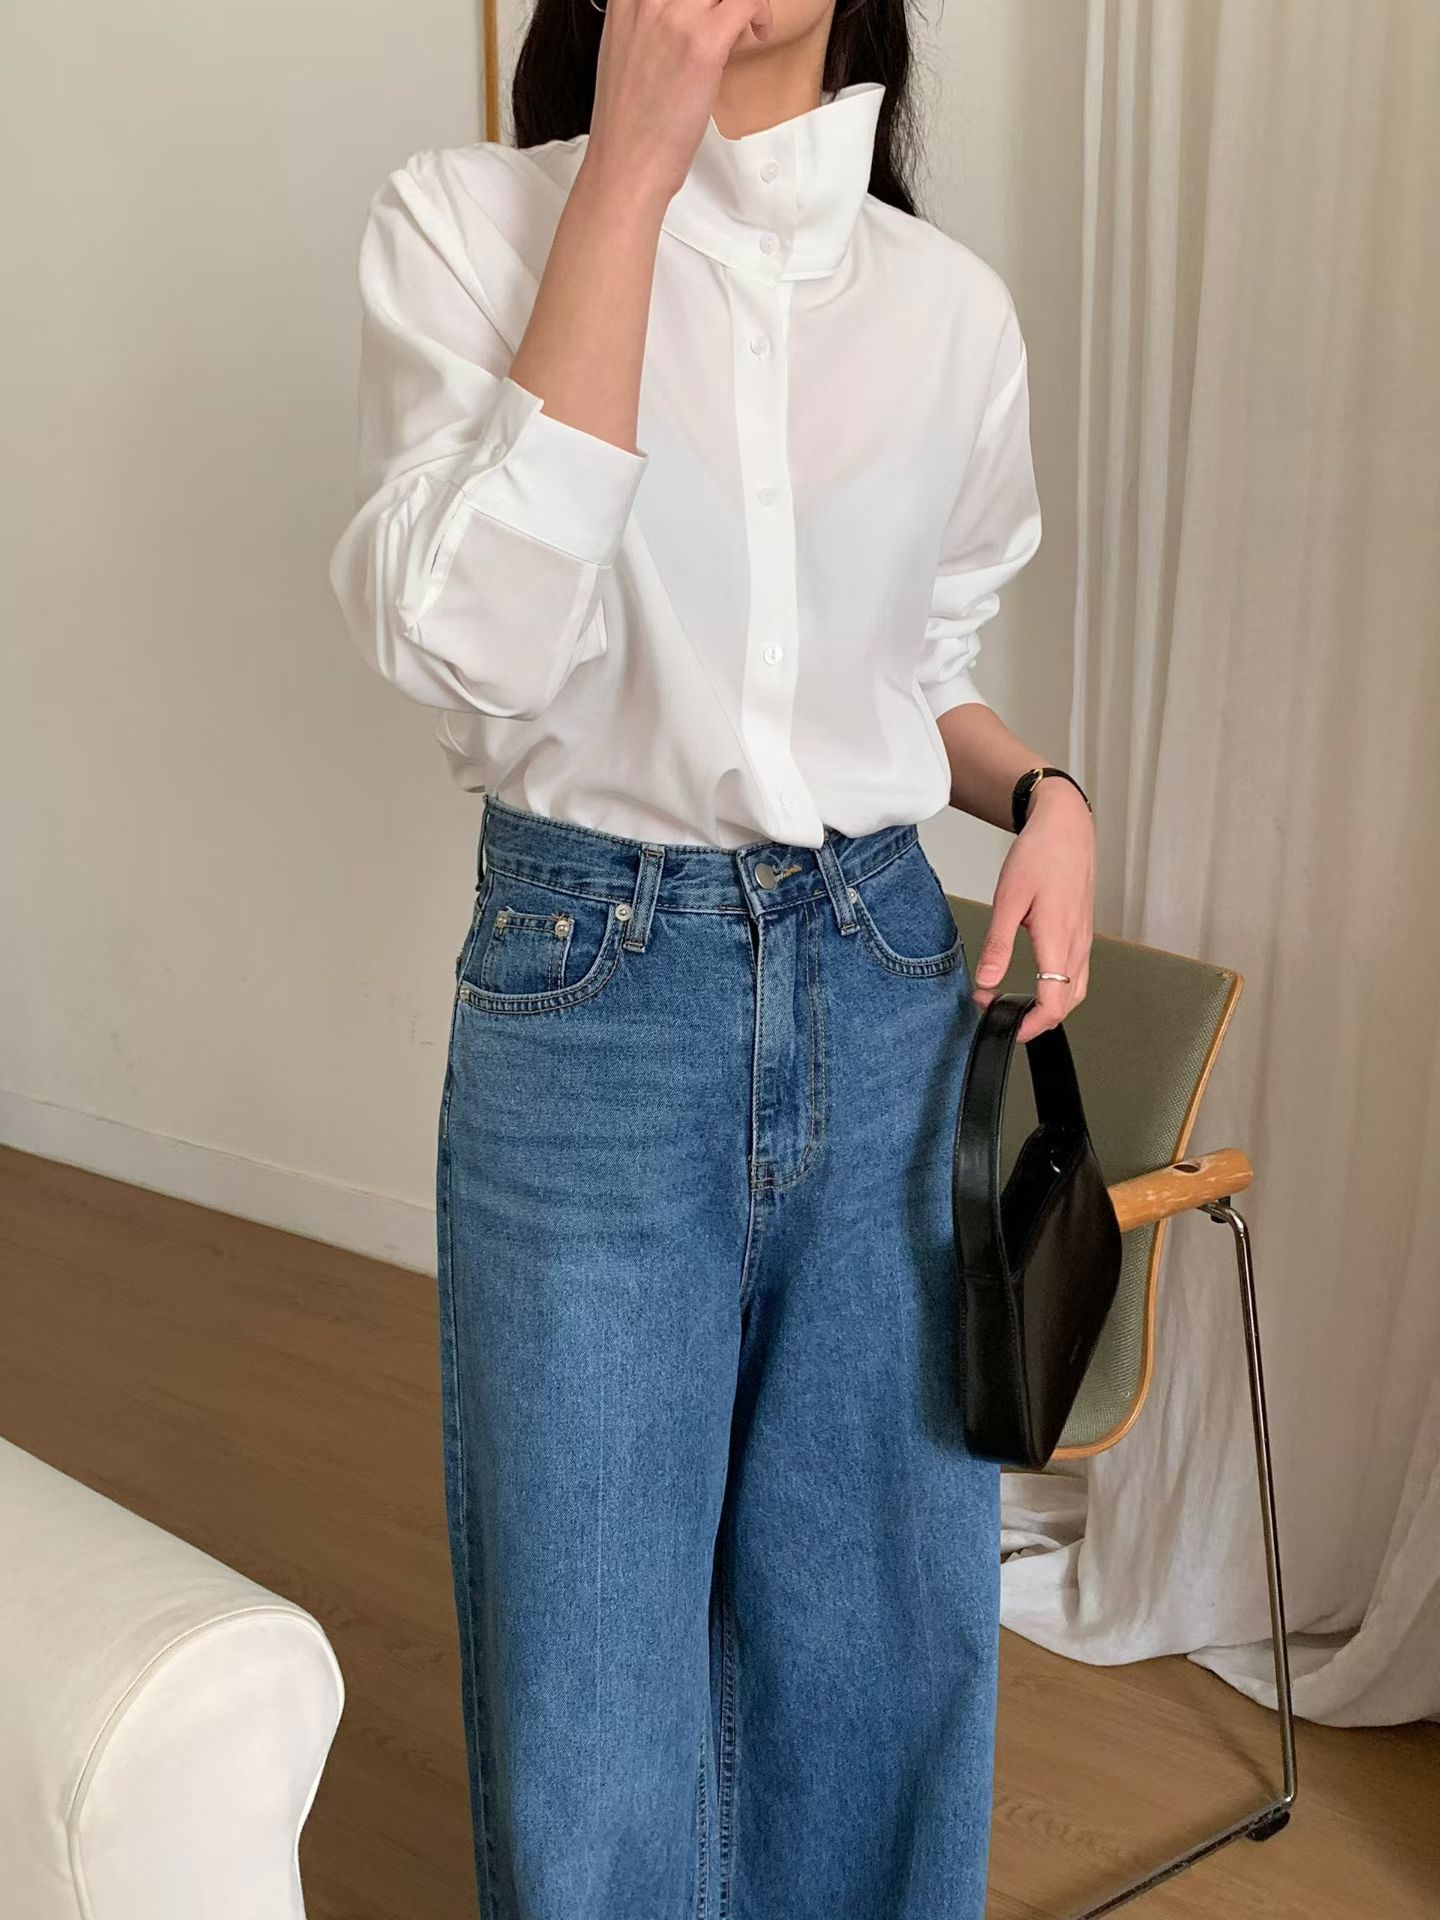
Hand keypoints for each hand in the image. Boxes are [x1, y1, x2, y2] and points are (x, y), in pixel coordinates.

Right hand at [585, 0, 775, 205]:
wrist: (625, 164)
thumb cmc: (629, 121)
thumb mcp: (623, 50)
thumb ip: (647, 20)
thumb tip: (680, 13)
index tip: (711, 5)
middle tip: (730, 11)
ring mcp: (676, 17)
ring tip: (747, 18)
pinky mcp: (704, 43)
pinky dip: (760, 11)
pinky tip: (758, 31)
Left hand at [970, 779, 1094, 1043]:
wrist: (1067, 827)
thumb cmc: (1040, 855)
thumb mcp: (1008, 899)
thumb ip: (997, 945)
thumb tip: (986, 982)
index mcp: (1059, 939)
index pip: (1055, 1002)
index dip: (1032, 1025)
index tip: (1007, 1027)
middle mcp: (1078, 944)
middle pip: (1069, 1002)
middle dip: (1040, 1020)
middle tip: (1007, 1018)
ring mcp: (1084, 938)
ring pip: (1076, 989)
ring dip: (1052, 1005)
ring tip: (1020, 1005)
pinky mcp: (1083, 931)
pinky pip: (1078, 972)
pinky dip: (1061, 988)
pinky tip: (1041, 982)